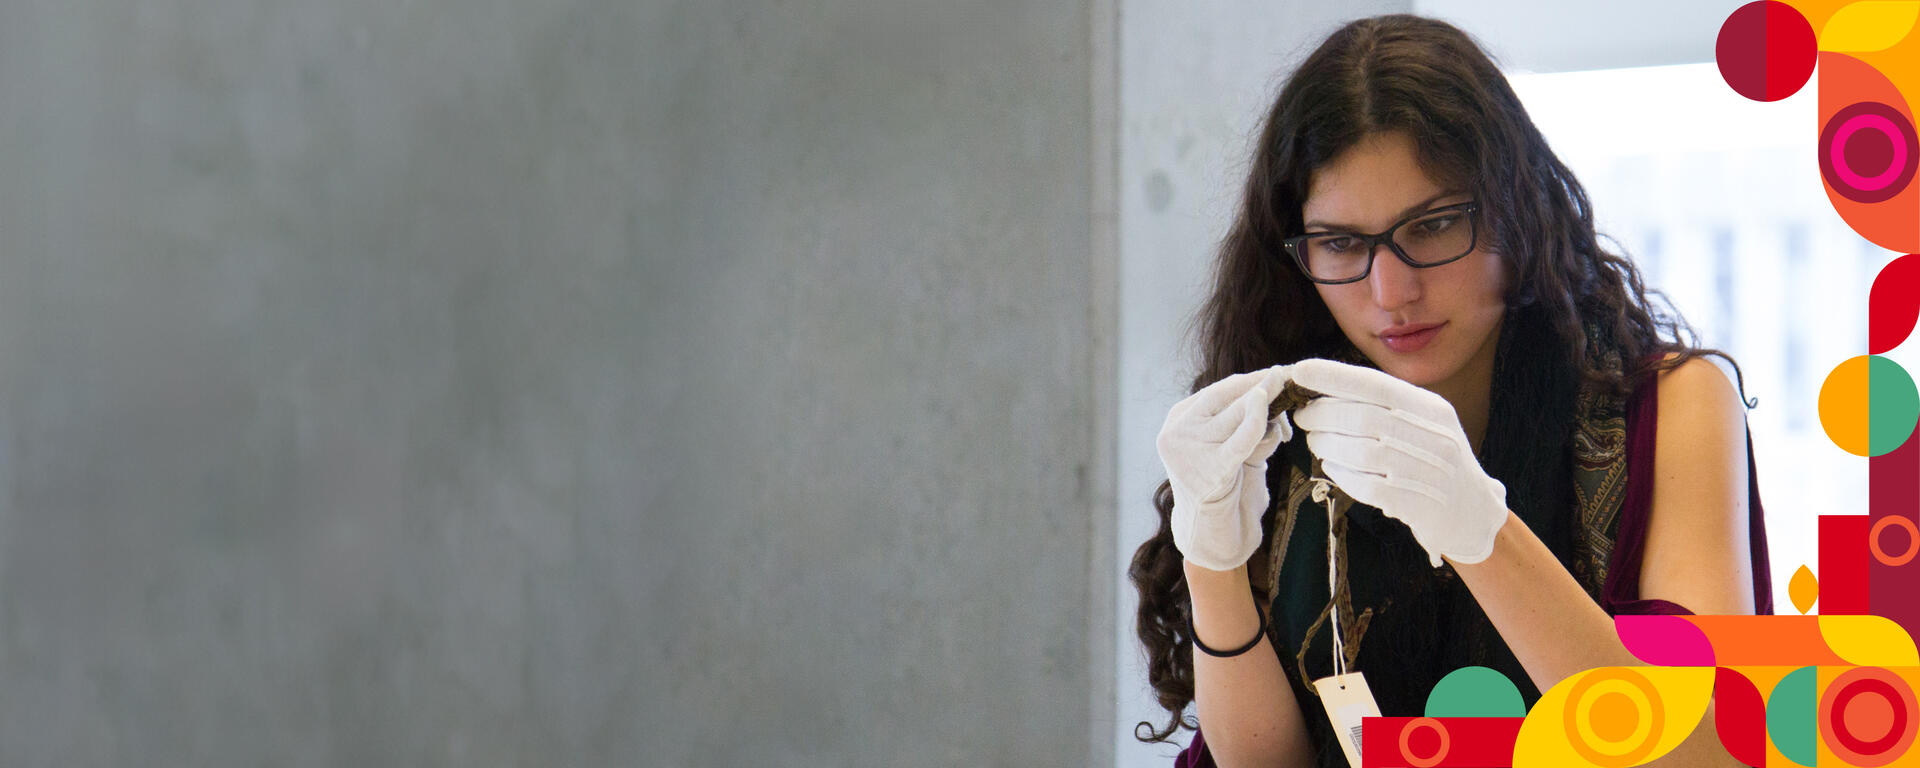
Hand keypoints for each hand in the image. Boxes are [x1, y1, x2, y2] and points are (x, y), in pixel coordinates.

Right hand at [1156, 366, 1293, 570]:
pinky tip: (1266, 404)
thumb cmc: (1227, 491)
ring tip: (1286, 396)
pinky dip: (1256, 420)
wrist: (1212, 539)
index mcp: (1177, 420)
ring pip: (1238, 415)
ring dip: (1268, 406)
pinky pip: (1241, 438)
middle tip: (1288, 376)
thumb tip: (1273, 392)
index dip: (1250, 380)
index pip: (1218, 391)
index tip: (1277, 373)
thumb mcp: (1232, 447)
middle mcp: (1177, 432)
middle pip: (1228, 398)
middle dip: (1262, 387)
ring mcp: (1189, 451)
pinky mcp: (1211, 470)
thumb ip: (1243, 422)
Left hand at [1289, 358, 1506, 566]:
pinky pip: (1368, 487)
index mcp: (1433, 409)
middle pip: (1364, 418)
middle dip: (1323, 414)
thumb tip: (1326, 387)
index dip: (1335, 376)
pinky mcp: (1418, 505)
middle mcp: (1434, 437)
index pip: (1378, 385)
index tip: (1300, 371)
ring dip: (1327, 444)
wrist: (1472, 513)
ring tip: (1315, 442)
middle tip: (1303, 415)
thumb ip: (1385, 405)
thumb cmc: (1434, 461)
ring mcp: (1428, 473)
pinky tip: (1332, 468)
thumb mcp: (1423, 423)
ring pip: (1363, 453)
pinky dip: (1342, 475)